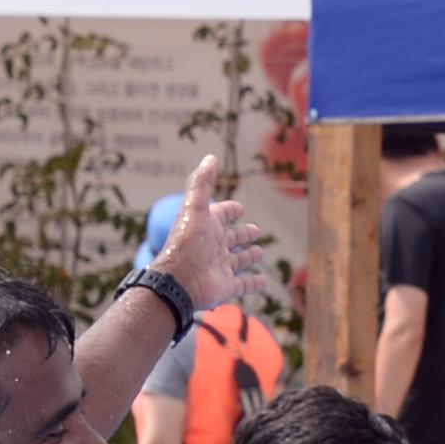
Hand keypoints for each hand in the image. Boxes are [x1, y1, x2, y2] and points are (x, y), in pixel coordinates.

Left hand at [154, 154, 267, 314]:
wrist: (181, 279)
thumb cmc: (188, 242)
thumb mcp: (195, 207)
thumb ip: (202, 182)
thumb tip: (210, 158)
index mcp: (207, 226)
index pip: (221, 215)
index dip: (229, 210)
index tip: (239, 208)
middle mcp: (213, 246)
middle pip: (231, 237)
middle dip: (243, 233)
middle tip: (255, 229)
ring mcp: (220, 267)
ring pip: (238, 260)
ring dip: (248, 256)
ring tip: (258, 252)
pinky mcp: (226, 286)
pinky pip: (244, 284)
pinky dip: (254, 283)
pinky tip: (263, 280)